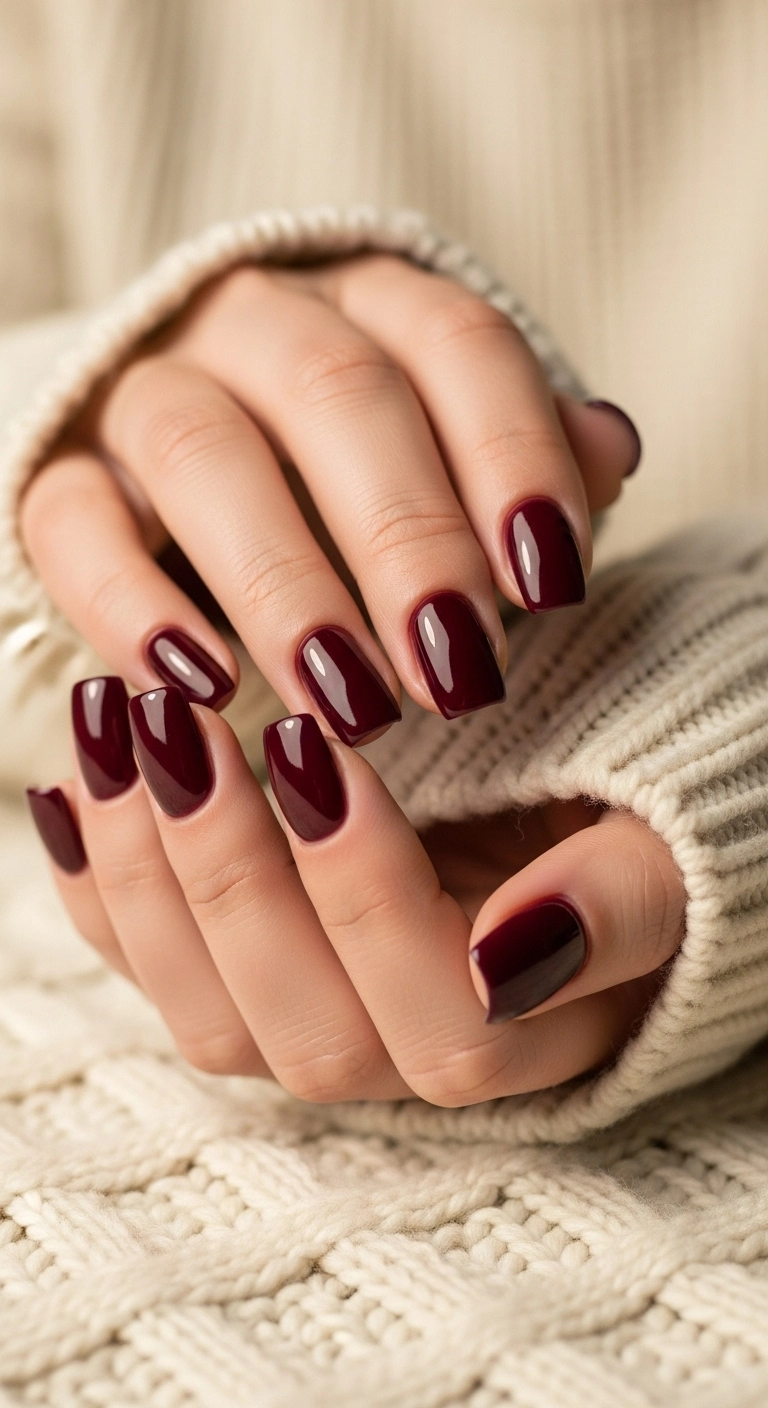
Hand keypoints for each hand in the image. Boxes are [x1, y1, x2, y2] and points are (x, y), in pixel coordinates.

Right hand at [21, 256, 639, 740]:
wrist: (177, 463)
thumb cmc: (348, 474)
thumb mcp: (451, 450)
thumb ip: (525, 446)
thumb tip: (610, 447)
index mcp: (370, 305)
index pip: (456, 344)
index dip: (511, 456)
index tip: (551, 583)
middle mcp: (256, 324)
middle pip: (337, 395)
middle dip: (409, 539)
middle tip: (459, 672)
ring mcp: (147, 390)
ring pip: (204, 453)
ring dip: (286, 585)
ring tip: (352, 702)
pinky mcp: (63, 476)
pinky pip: (77, 524)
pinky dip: (134, 605)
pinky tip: (203, 685)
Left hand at [29, 680, 682, 1102]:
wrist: (578, 798)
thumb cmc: (623, 816)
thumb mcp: (660, 847)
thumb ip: (616, 908)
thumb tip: (511, 955)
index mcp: (521, 1034)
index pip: (435, 1016)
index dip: (364, 893)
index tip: (314, 740)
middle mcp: (406, 1052)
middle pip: (297, 1026)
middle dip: (226, 871)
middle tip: (178, 720)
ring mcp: (317, 1017)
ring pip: (208, 1010)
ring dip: (145, 873)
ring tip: (113, 728)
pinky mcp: (248, 974)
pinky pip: (156, 966)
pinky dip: (100, 884)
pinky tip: (71, 791)